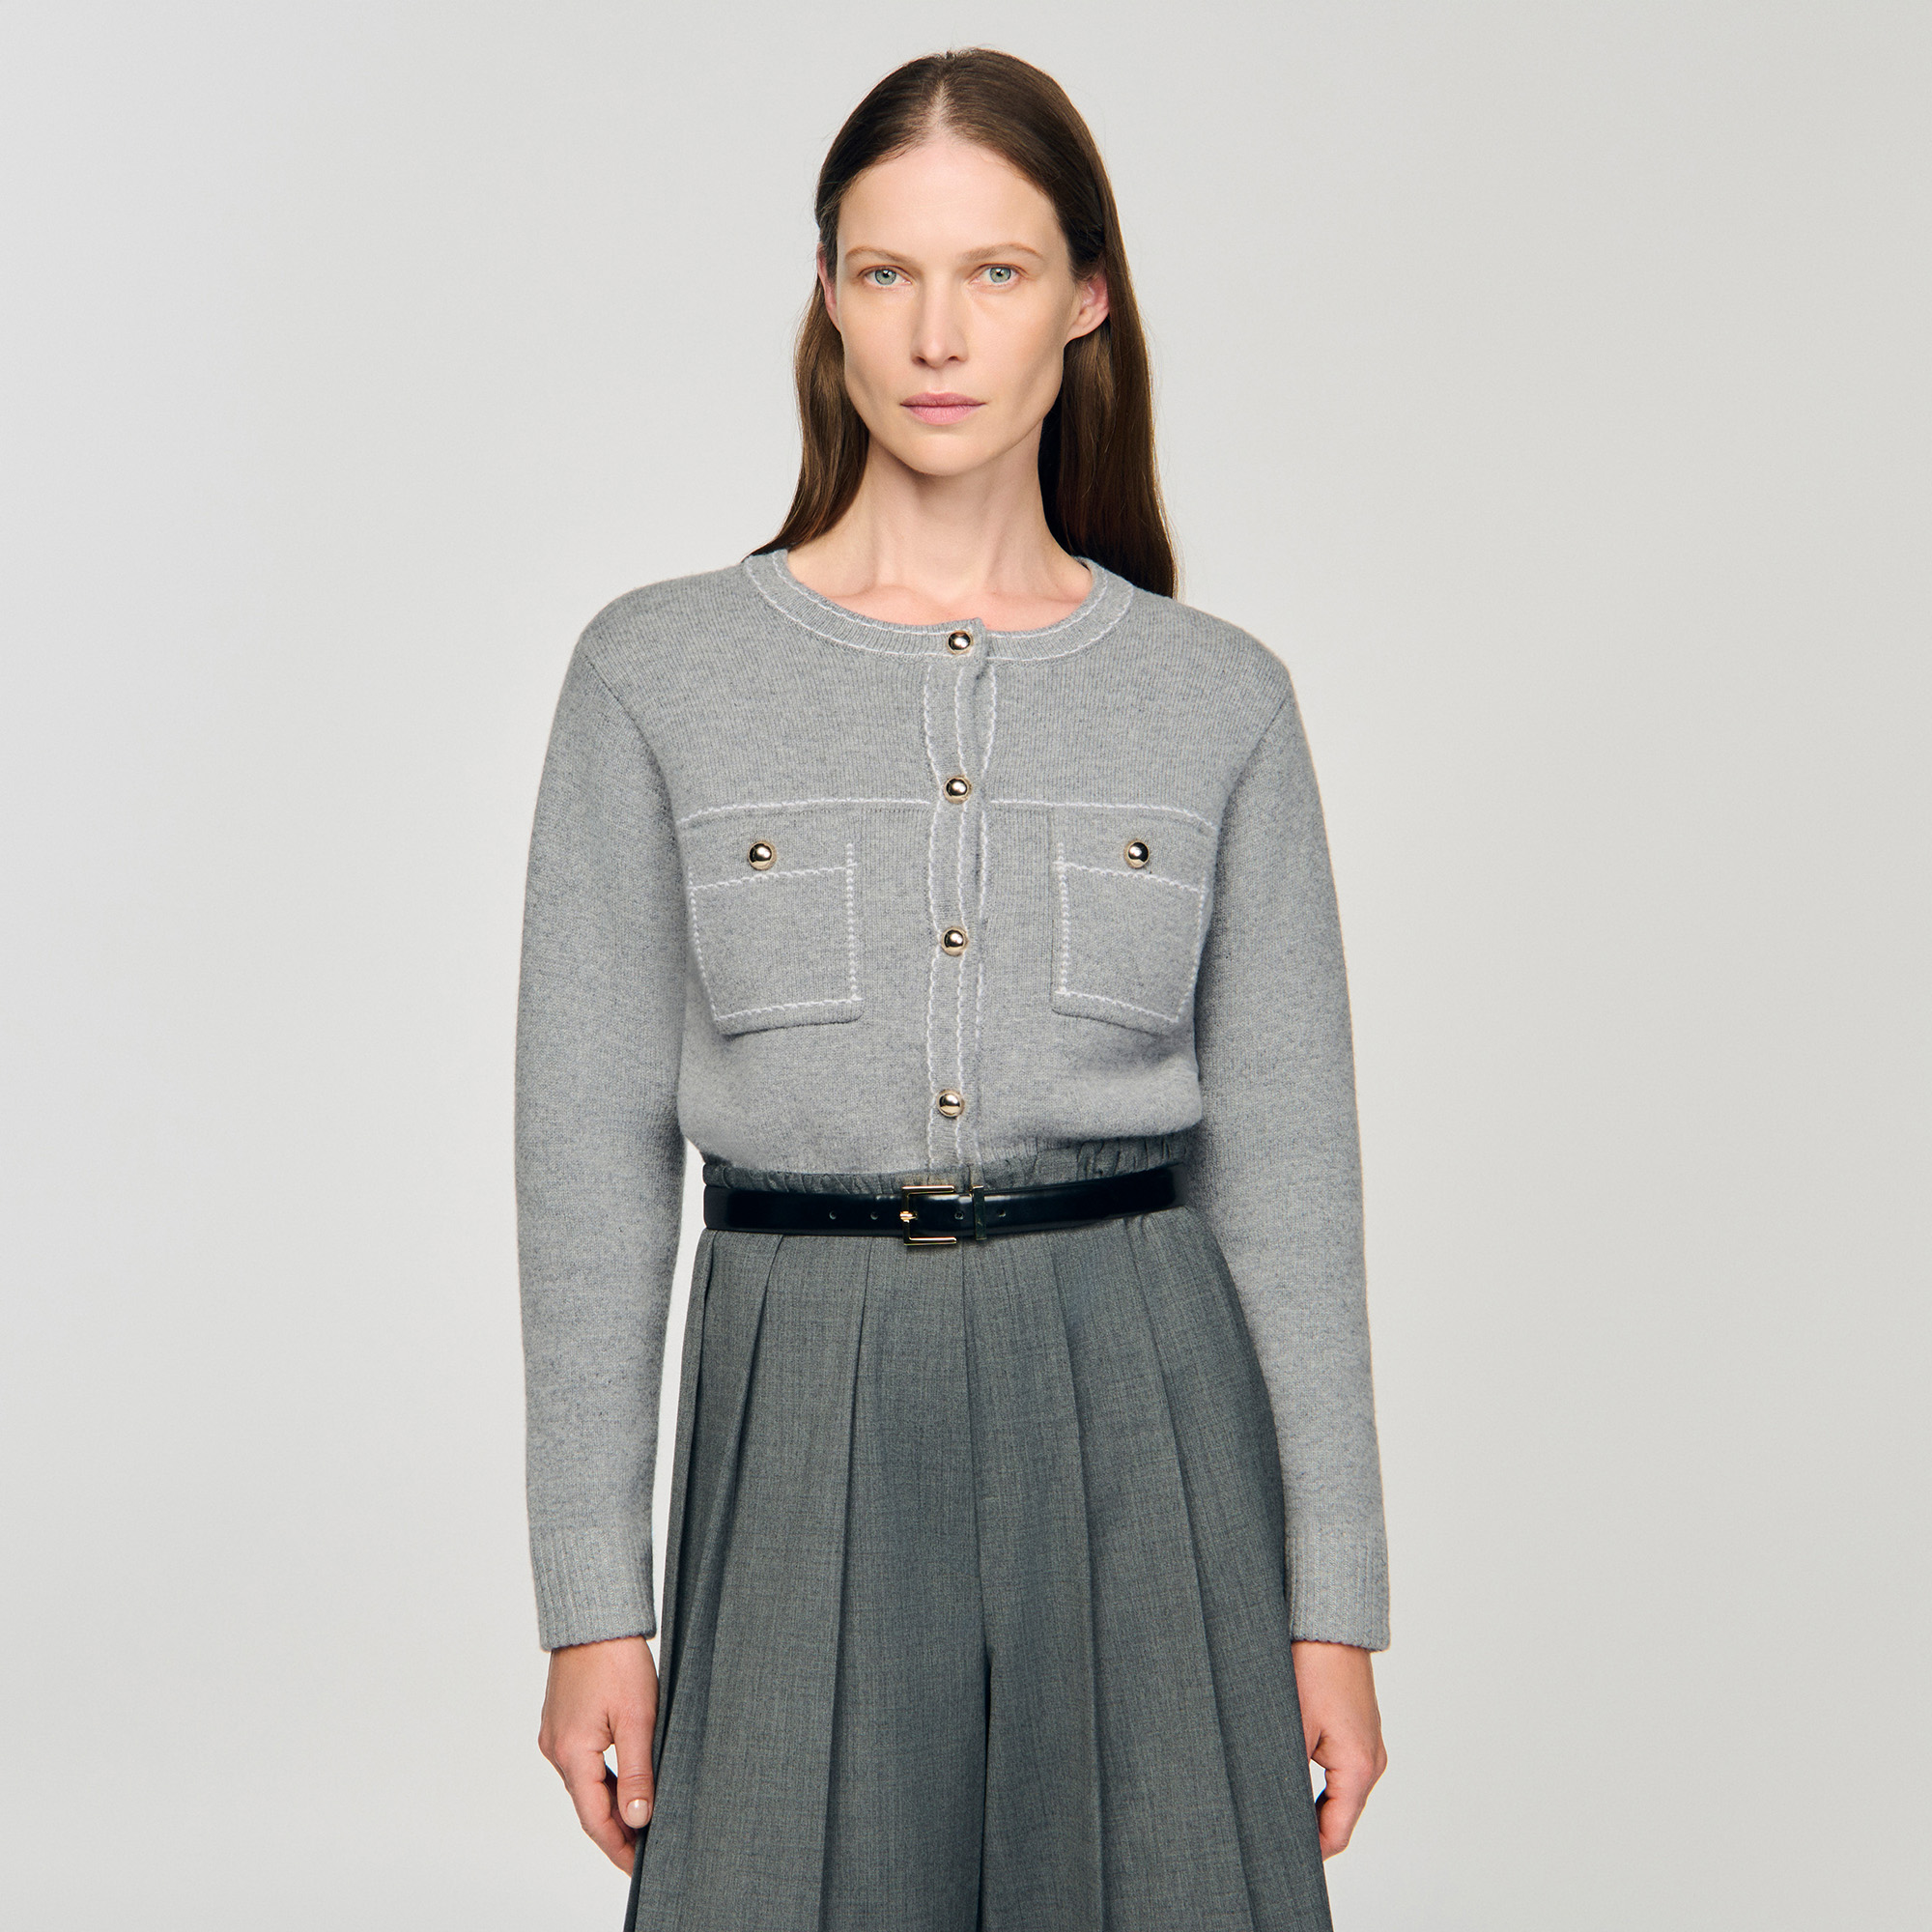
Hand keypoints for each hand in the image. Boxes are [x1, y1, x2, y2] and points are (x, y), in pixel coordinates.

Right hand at [538, 1634, 659, 1871]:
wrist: (594, 1616)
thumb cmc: (616, 1659)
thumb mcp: (638, 1718)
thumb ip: (637, 1772)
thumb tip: (639, 1818)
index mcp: (572, 1753)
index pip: (595, 1819)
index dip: (618, 1847)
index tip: (639, 1867)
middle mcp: (556, 1749)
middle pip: (587, 1805)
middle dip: (615, 1831)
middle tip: (646, 1851)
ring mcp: (556, 1734)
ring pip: (584, 1784)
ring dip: (609, 1804)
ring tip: (640, 1822)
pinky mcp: (561, 1722)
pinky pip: (581, 1763)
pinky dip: (601, 1779)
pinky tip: (623, 1783)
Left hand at [1291, 1639, 1386, 1857]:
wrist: (1330, 1625)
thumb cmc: (1314, 1667)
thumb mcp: (1292, 1726)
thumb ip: (1285, 1775)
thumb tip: (1270, 1809)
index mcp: (1359, 1768)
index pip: (1336, 1834)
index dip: (1307, 1852)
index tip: (1278, 1856)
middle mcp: (1371, 1761)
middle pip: (1340, 1818)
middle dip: (1307, 1830)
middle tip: (1269, 1834)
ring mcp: (1367, 1746)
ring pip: (1340, 1795)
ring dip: (1312, 1806)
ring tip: (1275, 1810)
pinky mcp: (1358, 1732)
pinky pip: (1341, 1772)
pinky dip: (1320, 1783)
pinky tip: (1291, 1779)